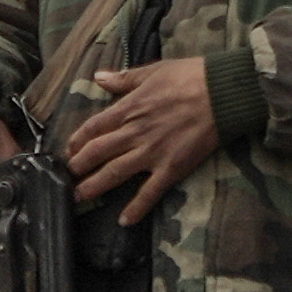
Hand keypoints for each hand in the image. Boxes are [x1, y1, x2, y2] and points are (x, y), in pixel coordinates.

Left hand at [65, 60, 229, 223]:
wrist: (222, 93)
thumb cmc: (190, 77)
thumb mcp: (152, 71)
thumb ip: (123, 79)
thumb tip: (99, 77)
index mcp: (128, 109)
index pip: (92, 128)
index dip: (77, 141)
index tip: (70, 150)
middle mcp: (134, 133)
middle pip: (97, 153)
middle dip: (78, 166)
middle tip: (68, 176)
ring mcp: (151, 153)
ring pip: (114, 173)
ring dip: (94, 187)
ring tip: (80, 197)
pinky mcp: (171, 168)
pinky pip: (149, 192)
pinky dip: (136, 208)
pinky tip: (125, 220)